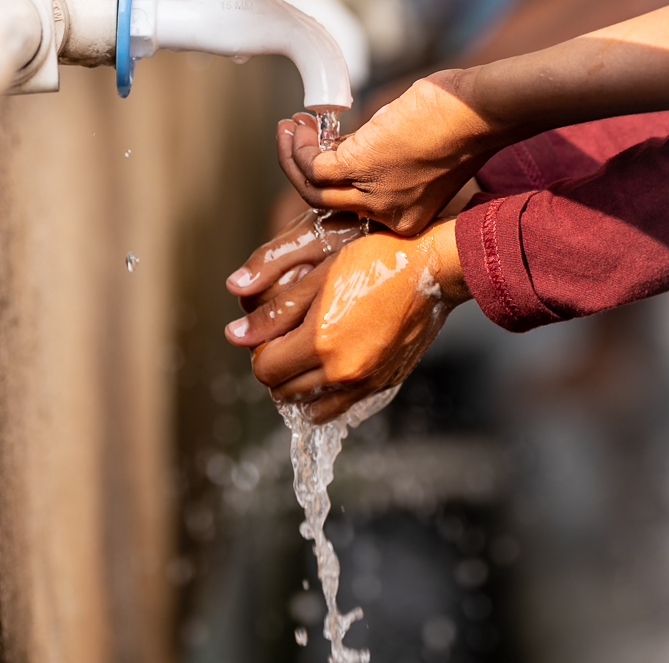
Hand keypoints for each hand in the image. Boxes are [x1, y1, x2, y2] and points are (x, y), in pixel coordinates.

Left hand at [225, 219, 469, 423]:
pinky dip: (330, 394)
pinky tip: (334, 362)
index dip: (259, 351)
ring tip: (309, 353)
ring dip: (301, 386)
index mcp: (320, 343)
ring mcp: (368, 382)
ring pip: (313, 408)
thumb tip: (234, 334)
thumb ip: (273, 312)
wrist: (434, 267)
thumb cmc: (374, 259)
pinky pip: (345, 406)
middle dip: (277, 369)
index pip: (264, 370)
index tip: (270, 332)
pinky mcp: (387, 383)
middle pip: (284, 393)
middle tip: (288, 339)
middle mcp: (343, 372)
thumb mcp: (316, 278)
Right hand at [278, 69, 503, 234]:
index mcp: (405, 216)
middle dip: (299, 169)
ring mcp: (373, 193)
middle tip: (293, 139)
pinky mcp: (361, 165)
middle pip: (324, 201)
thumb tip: (343, 145)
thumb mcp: (417, 152)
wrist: (480, 112)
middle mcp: (386, 213)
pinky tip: (300, 125)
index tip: (319, 150)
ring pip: (312, 187)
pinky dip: (300, 146)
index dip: (329, 176)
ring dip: (291, 156)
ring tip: (289, 127)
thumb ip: (384, 160)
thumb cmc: (459, 123)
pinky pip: (313, 165)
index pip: (352, 204)